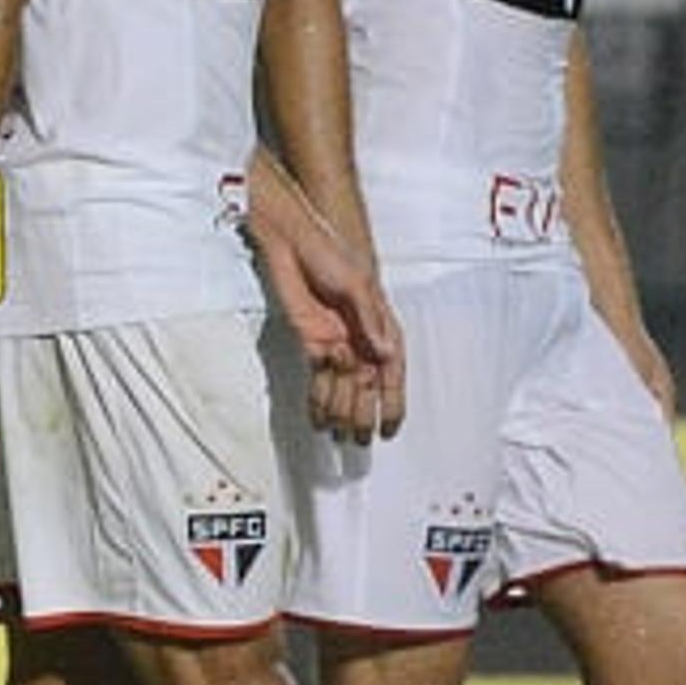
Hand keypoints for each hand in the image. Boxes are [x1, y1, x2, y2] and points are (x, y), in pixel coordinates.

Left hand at [262, 221, 403, 442]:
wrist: (293, 241)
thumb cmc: (331, 253)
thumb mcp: (356, 285)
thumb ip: (370, 320)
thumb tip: (385, 352)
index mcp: (380, 327)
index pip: (391, 374)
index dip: (392, 403)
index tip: (391, 429)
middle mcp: (359, 340)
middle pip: (364, 388)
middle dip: (362, 416)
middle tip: (358, 443)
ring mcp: (334, 341)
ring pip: (339, 388)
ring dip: (339, 412)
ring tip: (337, 439)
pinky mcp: (310, 339)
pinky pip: (316, 377)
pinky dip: (317, 398)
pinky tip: (317, 418)